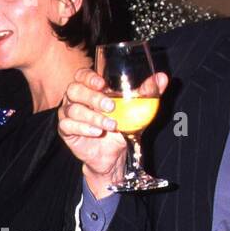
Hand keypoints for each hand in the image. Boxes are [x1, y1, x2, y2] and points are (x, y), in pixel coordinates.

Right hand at [57, 67, 167, 197]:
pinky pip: (67, 125)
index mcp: (90, 88)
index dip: (88, 77)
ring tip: (111, 125)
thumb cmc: (123, 126)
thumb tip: (163, 78)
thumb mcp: (137, 109)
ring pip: (73, 109)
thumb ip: (147, 93)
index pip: (81, 75)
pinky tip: (97, 132)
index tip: (102, 83)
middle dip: (92, 97)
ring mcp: (68, 114)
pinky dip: (83, 128)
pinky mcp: (66, 131)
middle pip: (74, 90)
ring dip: (93, 117)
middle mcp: (76, 99)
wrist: (116, 155)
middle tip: (111, 106)